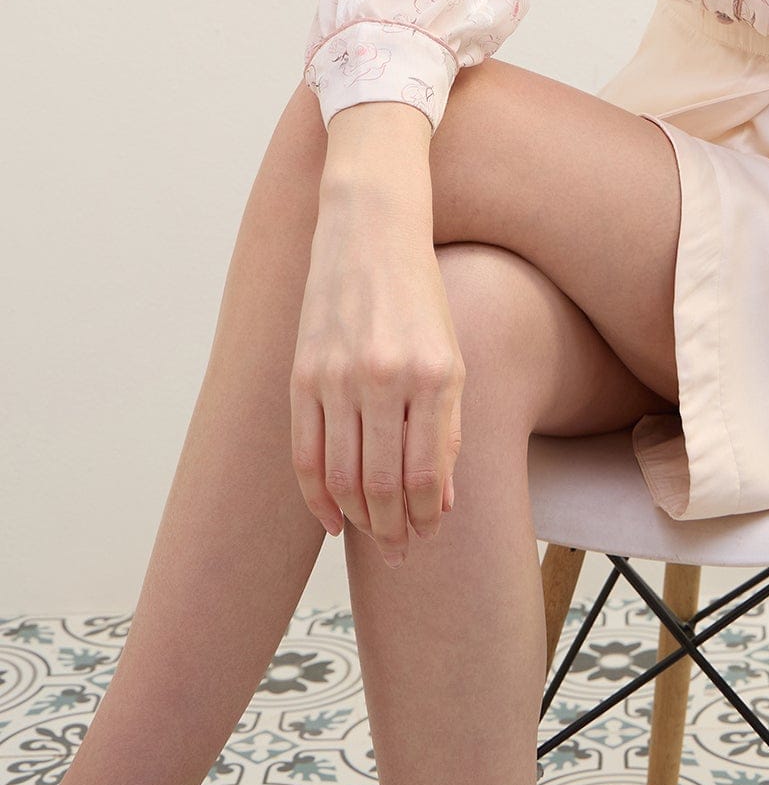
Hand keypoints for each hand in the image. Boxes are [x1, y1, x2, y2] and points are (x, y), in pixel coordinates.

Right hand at [290, 195, 465, 564]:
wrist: (371, 230)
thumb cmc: (419, 295)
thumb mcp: (451, 354)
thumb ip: (447, 427)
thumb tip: (444, 501)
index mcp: (433, 373)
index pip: (427, 473)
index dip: (427, 516)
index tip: (430, 536)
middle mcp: (384, 378)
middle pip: (382, 484)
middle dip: (393, 530)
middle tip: (401, 555)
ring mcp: (337, 377)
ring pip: (342, 477)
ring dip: (358, 520)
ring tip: (374, 538)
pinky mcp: (302, 375)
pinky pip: (305, 454)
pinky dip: (317, 497)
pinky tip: (333, 519)